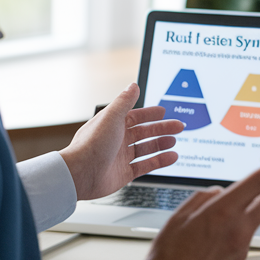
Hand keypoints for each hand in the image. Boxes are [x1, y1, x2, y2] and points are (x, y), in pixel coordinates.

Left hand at [60, 83, 184, 199]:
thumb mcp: (112, 116)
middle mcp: (116, 140)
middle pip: (143, 132)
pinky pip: (146, 165)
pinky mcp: (124, 173)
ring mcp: (120, 157)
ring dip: (161, 144)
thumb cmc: (92, 144)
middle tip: (178, 126)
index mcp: (112, 124)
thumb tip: (133, 85)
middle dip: (161, 129)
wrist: (80, 174)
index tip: (163, 112)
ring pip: (146, 148)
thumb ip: (125, 101)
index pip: (135, 116)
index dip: (149, 114)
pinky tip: (171, 157)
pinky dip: (160, 161)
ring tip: (174, 141)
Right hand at [143, 152, 259, 259]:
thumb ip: (203, 197)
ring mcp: (242, 243)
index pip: (259, 180)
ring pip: (258, 216)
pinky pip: (247, 233)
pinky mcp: (240, 256)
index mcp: (223, 210)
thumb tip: (219, 192)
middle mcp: (238, 226)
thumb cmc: (170, 252)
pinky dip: (246, 223)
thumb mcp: (181, 214)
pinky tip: (237, 222)